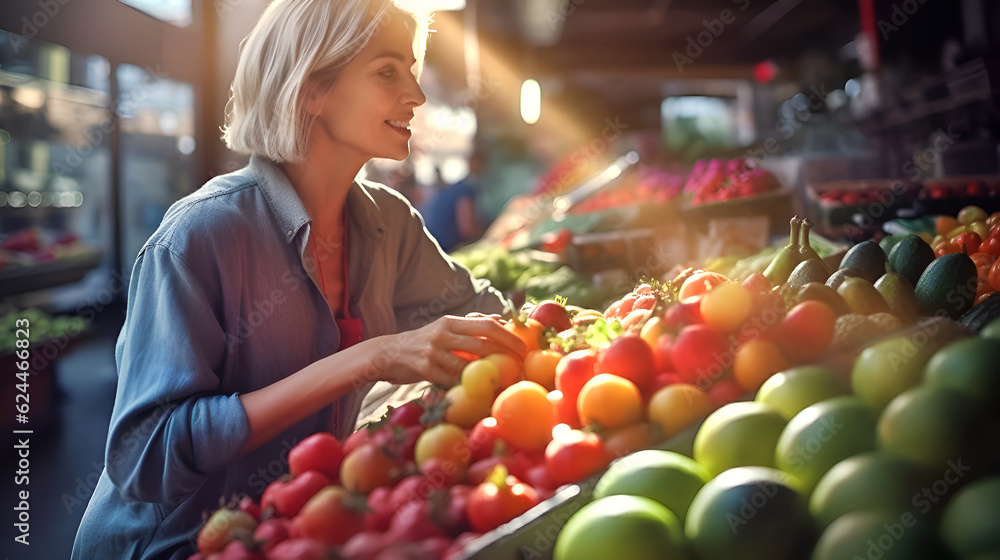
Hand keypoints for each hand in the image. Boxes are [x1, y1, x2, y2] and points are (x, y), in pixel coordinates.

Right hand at [371, 316, 526, 386]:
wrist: (386, 354)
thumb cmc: (422, 342)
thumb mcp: (444, 328)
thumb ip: (469, 325)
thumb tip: (500, 321)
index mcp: (451, 321)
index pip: (486, 325)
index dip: (508, 336)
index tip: (524, 347)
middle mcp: (443, 333)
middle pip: (482, 343)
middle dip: (506, 355)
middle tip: (522, 366)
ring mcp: (433, 351)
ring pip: (468, 365)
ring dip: (489, 375)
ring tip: (506, 382)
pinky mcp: (424, 369)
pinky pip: (451, 381)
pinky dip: (466, 387)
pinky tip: (479, 393)